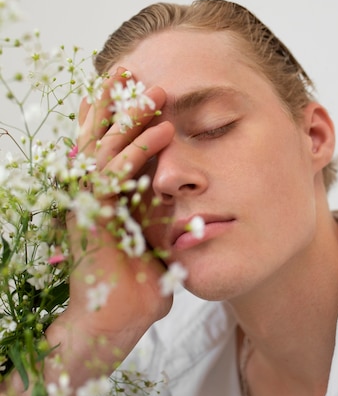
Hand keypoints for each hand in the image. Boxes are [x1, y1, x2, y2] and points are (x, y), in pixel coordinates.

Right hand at [57, 68, 174, 353]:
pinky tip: (161, 131)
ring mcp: (89, 204)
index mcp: (104, 200)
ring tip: (152, 89)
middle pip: (100, 138)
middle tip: (133, 71)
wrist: (114, 324)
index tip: (133, 92)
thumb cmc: (137, 291)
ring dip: (129, 116)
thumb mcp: (155, 246)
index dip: (118, 119)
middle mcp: (91, 196)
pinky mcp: (94, 216)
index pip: (108, 149)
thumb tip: (191, 213)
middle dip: (116, 104)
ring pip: (105, 148)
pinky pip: (115, 175)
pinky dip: (137, 150)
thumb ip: (164, 223)